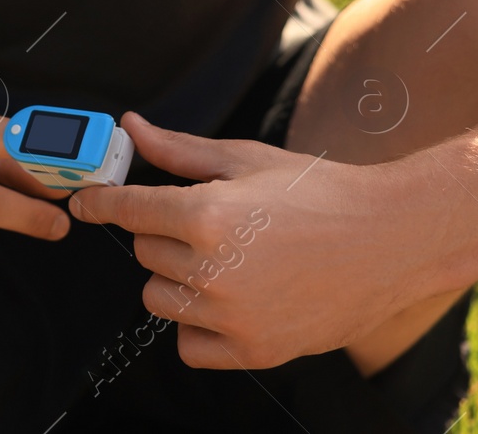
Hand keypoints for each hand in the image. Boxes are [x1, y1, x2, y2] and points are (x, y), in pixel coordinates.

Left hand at [69, 112, 431, 368]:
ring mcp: (233, 316)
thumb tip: (130, 127)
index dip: (101, 202)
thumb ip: (178, 151)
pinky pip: (188, 345)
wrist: (391, 241)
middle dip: (164, 235)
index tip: (86, 203)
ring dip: (176, 280)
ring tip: (223, 260)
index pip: (126, 211)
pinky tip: (228, 300)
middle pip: (144, 253)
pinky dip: (198, 326)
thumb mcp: (245, 160)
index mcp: (207, 215)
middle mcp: (213, 269)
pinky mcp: (255, 350)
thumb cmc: (320, 193)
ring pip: (158, 298)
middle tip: (208, 224)